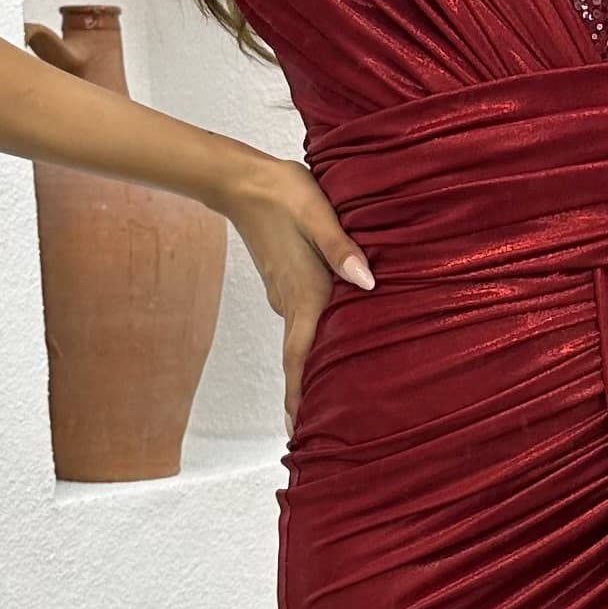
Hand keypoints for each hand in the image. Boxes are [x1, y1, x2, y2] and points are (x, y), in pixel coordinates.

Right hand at [207, 145, 377, 433]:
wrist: (240, 180)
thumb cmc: (283, 193)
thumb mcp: (318, 213)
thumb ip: (342, 248)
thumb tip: (367, 283)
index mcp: (305, 292)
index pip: (300, 356)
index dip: (299, 394)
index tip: (297, 428)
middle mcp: (292, 301)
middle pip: (299, 359)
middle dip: (305, 394)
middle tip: (314, 428)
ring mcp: (284, 294)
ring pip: (300, 342)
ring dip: (309, 370)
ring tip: (325, 395)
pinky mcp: (284, 283)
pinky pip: (299, 323)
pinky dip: (310, 344)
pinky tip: (325, 345)